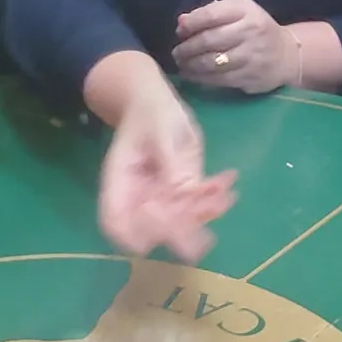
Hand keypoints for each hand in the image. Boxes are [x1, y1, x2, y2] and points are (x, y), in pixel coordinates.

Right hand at [98, 73, 236, 261]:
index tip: (163, 227)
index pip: (114, 221)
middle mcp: (137, 198)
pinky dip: (214, 201)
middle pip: (151, 232)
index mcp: (119, 182)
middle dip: (182, 231)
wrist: (156, 106)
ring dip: (204, 214)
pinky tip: (227, 181)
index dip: (134, 235)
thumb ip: (168, 158)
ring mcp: (160, 200)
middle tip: (207, 215)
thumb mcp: (159, 128)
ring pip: (179, 226)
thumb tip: (181, 188)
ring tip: (224, 194)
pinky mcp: (180, 195)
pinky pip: (197, 209)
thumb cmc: (150, 113)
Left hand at [170, 0, 296, 93]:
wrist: (287, 55)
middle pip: (209, 40)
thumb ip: (211, 14)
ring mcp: (252, 56)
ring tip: (182, 65)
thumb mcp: (238, 13)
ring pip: (212, 63)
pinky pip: (219, 79)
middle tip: (176, 53)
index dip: (191, 24)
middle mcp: (251, 31)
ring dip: (191, 65)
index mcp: (246, 10)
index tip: (180, 32)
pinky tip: (193, 76)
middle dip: (187, 48)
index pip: (211, 15)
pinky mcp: (251, 77)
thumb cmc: (256, 30)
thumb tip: (181, 22)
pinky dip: (201, 78)